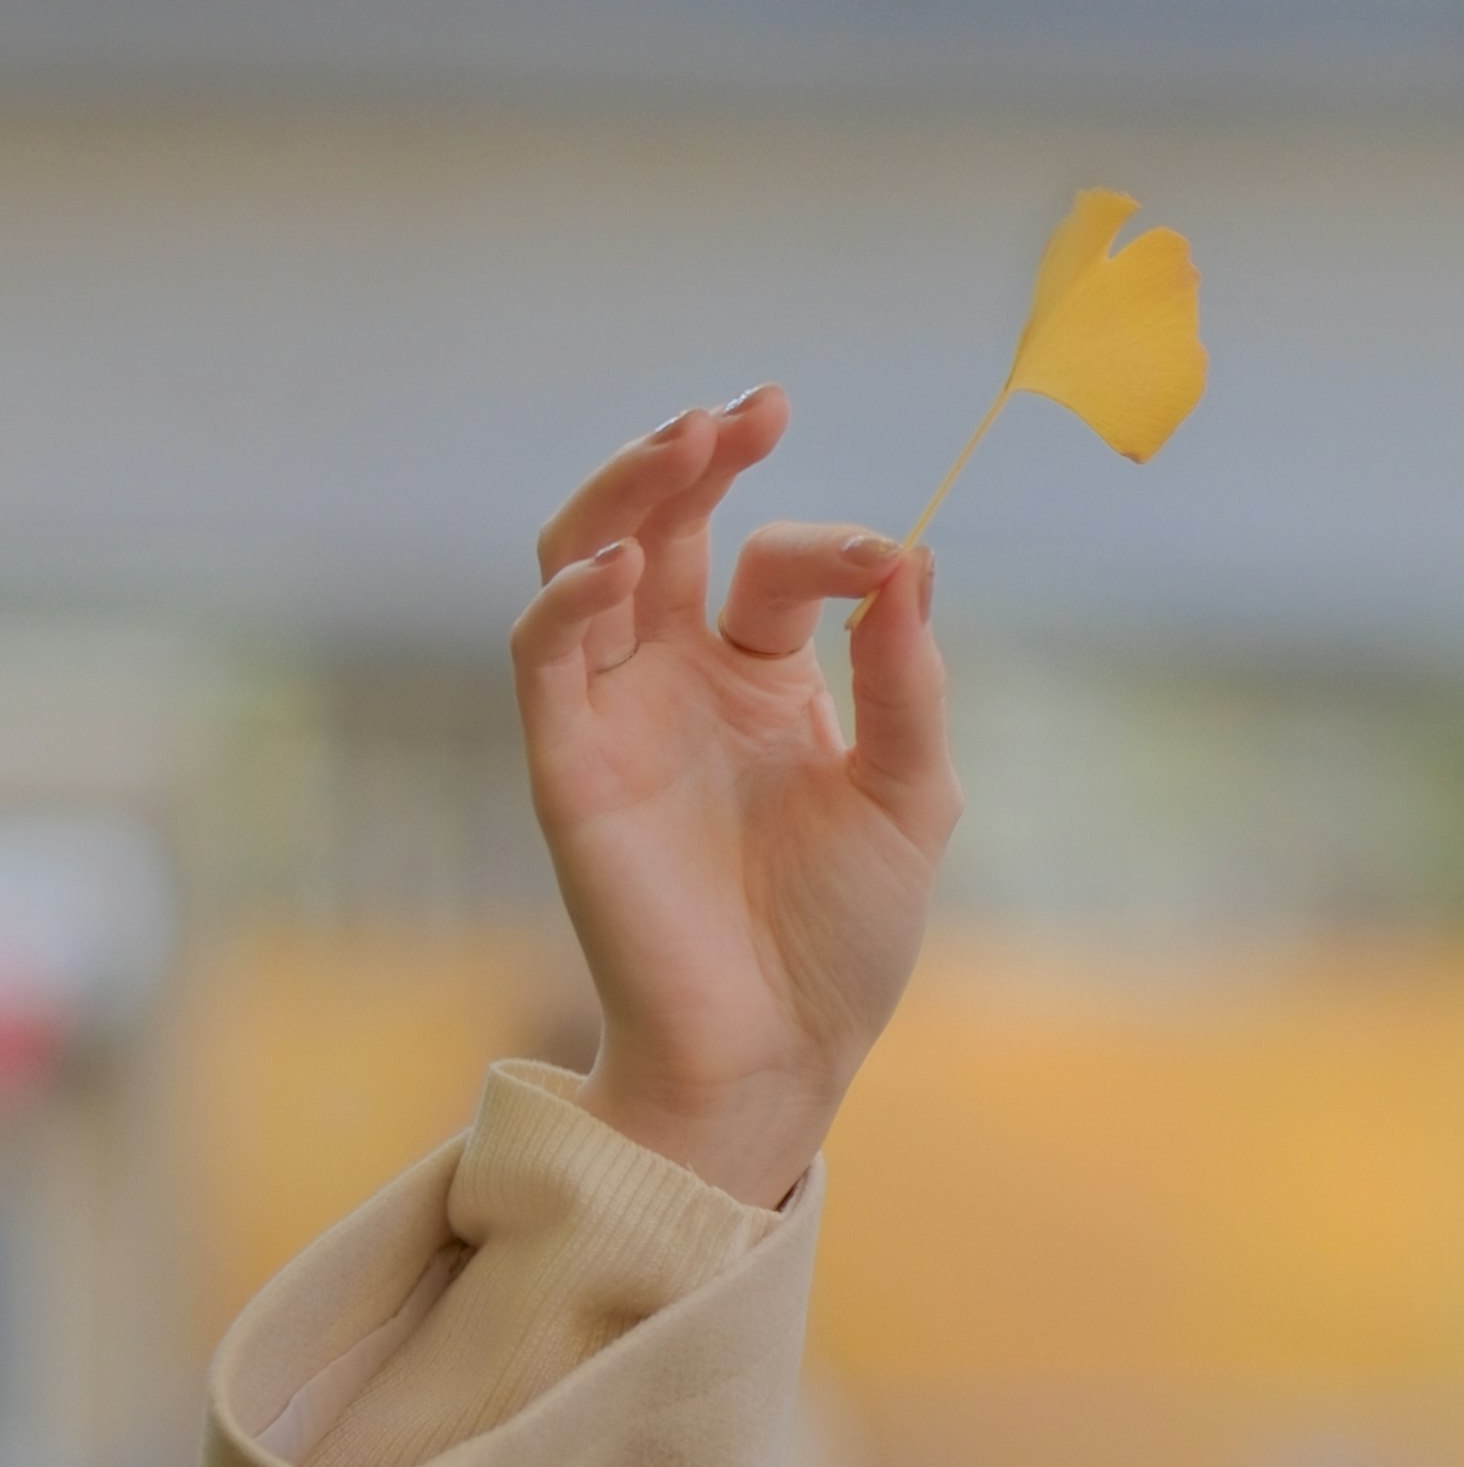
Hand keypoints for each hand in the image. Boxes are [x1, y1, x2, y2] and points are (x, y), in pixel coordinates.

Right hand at [509, 393, 957, 1208]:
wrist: (779, 1056)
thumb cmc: (843, 940)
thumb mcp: (907, 796)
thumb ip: (906, 681)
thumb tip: (914, 559)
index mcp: (760, 679)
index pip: (776, 565)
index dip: (832, 547)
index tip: (888, 567)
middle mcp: (677, 680)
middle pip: (661, 525)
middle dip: (695, 458)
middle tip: (747, 410)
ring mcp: (616, 716)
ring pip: (584, 561)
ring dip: (626, 494)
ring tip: (684, 443)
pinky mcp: (567, 765)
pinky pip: (547, 659)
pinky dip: (574, 601)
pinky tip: (628, 566)